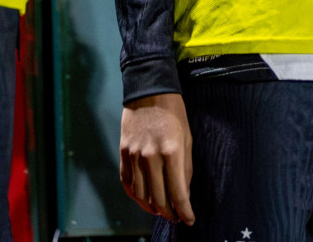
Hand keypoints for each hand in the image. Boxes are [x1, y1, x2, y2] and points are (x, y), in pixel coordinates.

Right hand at [119, 92, 194, 224]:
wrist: (149, 91)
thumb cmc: (173, 114)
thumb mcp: (187, 139)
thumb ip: (185, 170)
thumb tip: (183, 196)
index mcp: (171, 152)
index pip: (177, 193)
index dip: (184, 212)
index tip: (189, 220)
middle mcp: (151, 156)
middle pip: (158, 199)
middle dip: (169, 213)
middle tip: (175, 218)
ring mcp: (134, 155)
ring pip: (140, 194)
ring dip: (151, 208)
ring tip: (161, 211)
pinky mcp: (123, 152)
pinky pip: (127, 182)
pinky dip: (135, 195)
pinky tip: (144, 199)